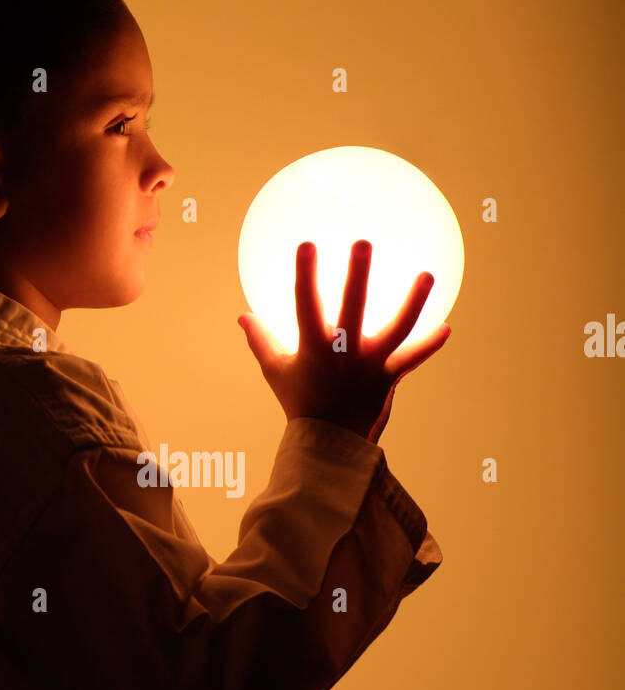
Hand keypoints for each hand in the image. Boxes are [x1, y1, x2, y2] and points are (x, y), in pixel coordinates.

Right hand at [237, 240, 450, 442]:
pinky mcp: (387, 378)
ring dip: (414, 301)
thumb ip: (260, 340)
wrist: (327, 444)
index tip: (307, 244)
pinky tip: (447, 328)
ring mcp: (369, 365)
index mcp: (313, 347)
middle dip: (358, 275)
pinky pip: (411, 359)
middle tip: (363, 244)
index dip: (305, 274)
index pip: (306, 304)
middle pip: (353, 308)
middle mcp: (344, 352)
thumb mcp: (275, 370)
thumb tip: (242, 316)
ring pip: (396, 329)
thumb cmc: (299, 402)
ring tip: (427, 274)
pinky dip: (429, 346)